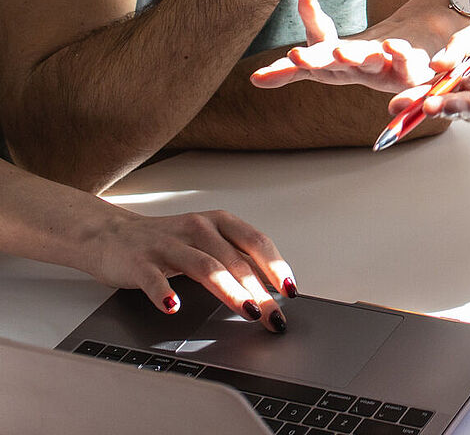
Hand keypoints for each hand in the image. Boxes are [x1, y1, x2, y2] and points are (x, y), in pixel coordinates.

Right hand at [81, 205, 295, 332]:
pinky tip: (173, 308)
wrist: (112, 234)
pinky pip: (154, 279)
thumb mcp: (206, 242)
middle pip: (234, 260)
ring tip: (246, 310)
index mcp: (218, 222)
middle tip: (272, 315)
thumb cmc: (168, 241)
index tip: (290, 290)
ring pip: (205, 267)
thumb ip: (234, 258)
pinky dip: (164, 293)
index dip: (275, 265)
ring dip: (229, 290)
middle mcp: (197, 228)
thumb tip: (270, 287)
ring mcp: (168, 244)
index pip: (255, 242)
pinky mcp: (140, 261)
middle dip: (258, 290)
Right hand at [250, 0, 435, 93]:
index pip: (310, 56)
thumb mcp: (332, 48)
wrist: (415, 58)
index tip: (264, 70)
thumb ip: (307, 34)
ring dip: (352, 57)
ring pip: (366, 62)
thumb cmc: (365, 56)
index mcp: (335, 64)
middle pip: (332, 63)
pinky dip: (397, 53)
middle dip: (314, 60)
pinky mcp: (410, 70)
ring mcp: (384, 69)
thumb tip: (263, 62)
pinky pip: (404, 60)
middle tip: (295, 55)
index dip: (288, 65)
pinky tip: (391, 44)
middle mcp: (356, 69)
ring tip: (339, 51)